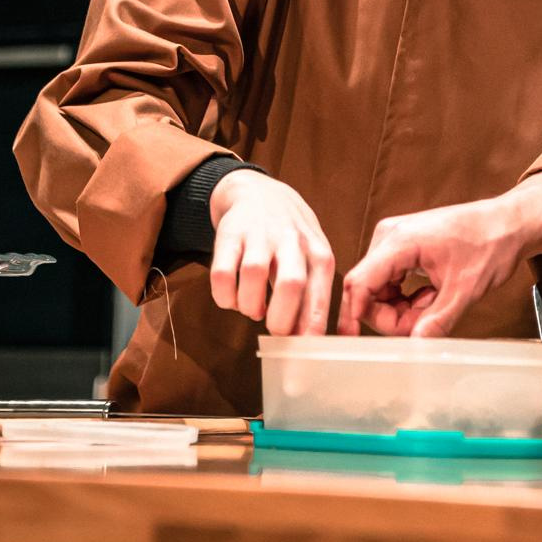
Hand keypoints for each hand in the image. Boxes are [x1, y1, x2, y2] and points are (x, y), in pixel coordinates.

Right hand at [206, 171, 335, 334]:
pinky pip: (222, 273)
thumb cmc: (289, 238)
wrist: (256, 192)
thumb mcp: (311, 257)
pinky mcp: (228, 234)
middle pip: (290, 283)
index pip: (320, 292)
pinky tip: (231, 298)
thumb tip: (306, 343)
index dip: (312, 325)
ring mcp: (258, 234)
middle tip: (275, 331)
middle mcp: (290, 239)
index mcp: (317, 250)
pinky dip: (225, 296)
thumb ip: (311, 297)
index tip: (305, 350)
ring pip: (253, 275)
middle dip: (281, 319)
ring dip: (251, 305)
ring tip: (253, 309)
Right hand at [338, 172, 541, 336]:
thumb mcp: (465, 289)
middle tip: (428, 317)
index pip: (360, 282)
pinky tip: (432, 294)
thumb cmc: (490, 243)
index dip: (353, 314)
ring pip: (380, 291)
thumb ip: (437, 320)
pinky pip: (391, 284)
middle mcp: (389, 237)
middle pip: (369, 291)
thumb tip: (415, 347)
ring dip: (404, 308)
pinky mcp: (402, 249)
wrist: (508, 223)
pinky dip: (408, 298)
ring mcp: (394, 242)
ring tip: (436, 300)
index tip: (351, 341)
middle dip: (394, 315)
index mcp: (398, 241)